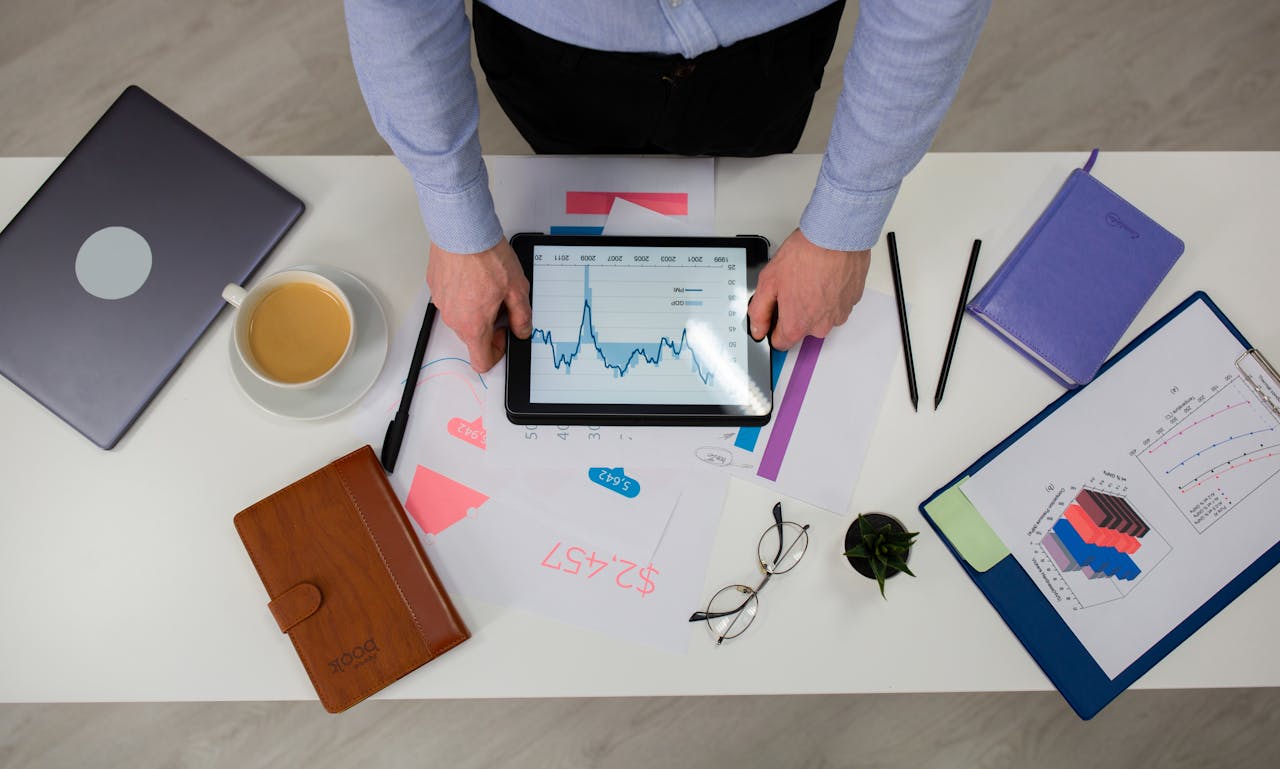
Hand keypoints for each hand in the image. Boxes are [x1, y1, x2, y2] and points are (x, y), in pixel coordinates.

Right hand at [426, 237, 531, 372]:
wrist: (462, 230)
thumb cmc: (486, 257)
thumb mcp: (517, 289)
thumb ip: (522, 316)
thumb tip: (522, 330)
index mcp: (473, 325)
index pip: (481, 361)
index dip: (497, 353)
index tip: (505, 334)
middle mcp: (453, 318)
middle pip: (472, 337)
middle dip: (489, 326)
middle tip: (502, 302)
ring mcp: (441, 302)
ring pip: (461, 317)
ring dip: (476, 309)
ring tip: (488, 284)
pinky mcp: (435, 287)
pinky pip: (451, 299)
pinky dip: (463, 294)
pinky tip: (474, 275)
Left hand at [746, 228, 870, 349]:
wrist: (836, 236)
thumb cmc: (806, 255)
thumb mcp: (768, 281)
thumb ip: (759, 311)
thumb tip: (758, 328)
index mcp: (797, 324)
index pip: (780, 343)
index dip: (773, 328)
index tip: (774, 315)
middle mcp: (820, 326)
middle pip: (801, 329)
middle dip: (794, 311)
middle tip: (791, 287)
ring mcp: (839, 314)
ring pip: (820, 316)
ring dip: (814, 303)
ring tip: (809, 278)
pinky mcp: (852, 301)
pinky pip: (836, 304)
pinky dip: (829, 294)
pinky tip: (823, 277)